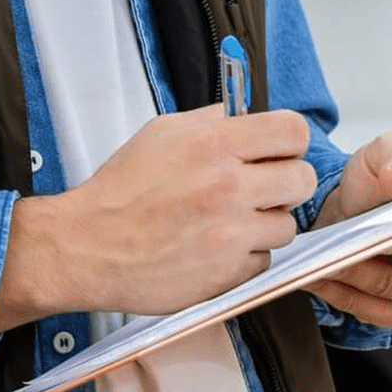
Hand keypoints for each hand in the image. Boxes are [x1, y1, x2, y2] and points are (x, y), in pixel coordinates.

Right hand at [0, 106, 316, 333]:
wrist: (89, 245)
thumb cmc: (122, 189)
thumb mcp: (163, 132)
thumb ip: (214, 121)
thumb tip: (248, 116)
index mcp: (214, 144)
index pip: (292, 131)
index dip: (290, 140)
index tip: (279, 148)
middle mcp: (229, 187)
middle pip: (302, 179)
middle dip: (286, 181)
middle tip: (263, 185)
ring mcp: (231, 234)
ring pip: (287, 225)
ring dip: (266, 222)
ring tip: (232, 219)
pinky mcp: (227, 275)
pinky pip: (264, 260)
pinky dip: (247, 255)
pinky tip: (217, 246)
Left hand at [305, 132, 391, 328]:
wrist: (358, 211)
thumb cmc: (383, 183)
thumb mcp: (388, 152)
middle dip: (383, 241)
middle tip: (350, 232)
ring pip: (388, 284)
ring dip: (352, 268)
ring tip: (321, 252)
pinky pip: (367, 307)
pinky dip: (339, 290)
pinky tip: (316, 272)